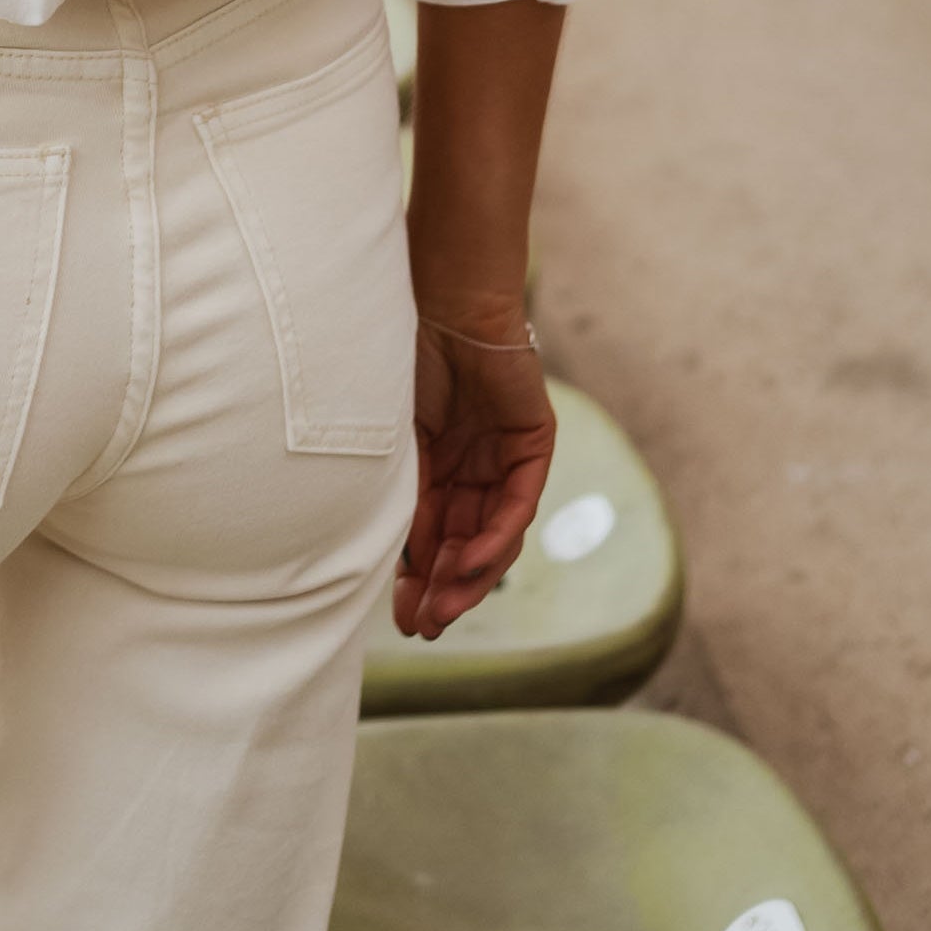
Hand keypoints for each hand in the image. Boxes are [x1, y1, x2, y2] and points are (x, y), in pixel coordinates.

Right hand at [393, 317, 557, 641]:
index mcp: (438, 463)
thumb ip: (404, 495)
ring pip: (493, 533)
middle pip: (464, 543)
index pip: (433, 535)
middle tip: (424, 627)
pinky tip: (471, 565)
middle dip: (445, 589)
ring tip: (444, 608)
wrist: (443, 303)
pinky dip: (496, 538)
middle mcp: (475, 466)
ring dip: (470, 575)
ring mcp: (505, 457)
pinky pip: (517, 505)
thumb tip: (400, 559)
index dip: (420, 578)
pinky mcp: (533, 444)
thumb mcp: (397, 441)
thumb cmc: (404, 356)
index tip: (402, 619)